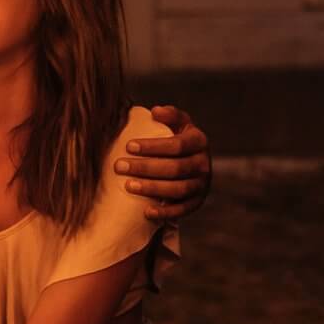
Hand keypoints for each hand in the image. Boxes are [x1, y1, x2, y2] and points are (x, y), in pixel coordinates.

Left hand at [121, 105, 211, 222]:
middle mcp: (204, 164)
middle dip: (145, 167)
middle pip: (175, 168)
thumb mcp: (179, 123)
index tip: (128, 146)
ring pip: (178, 189)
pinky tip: (146, 212)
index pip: (176, 145)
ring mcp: (202, 185)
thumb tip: (155, 111)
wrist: (194, 162)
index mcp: (199, 141)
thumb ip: (170, 115)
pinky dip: (165, 213)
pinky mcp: (197, 202)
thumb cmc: (179, 139)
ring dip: (152, 188)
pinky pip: (182, 210)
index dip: (152, 146)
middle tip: (119, 166)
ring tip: (128, 186)